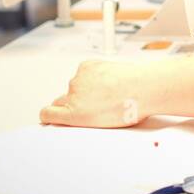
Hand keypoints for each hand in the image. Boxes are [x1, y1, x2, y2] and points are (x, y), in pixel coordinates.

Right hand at [40, 60, 154, 127]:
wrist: (145, 88)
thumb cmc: (130, 108)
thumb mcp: (104, 127)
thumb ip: (85, 121)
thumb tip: (82, 118)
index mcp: (73, 115)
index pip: (47, 114)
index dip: (51, 115)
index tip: (54, 116)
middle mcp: (72, 96)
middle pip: (62, 100)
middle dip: (73, 103)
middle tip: (93, 105)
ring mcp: (79, 80)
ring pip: (76, 85)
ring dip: (87, 88)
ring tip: (108, 91)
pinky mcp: (87, 66)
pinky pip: (85, 72)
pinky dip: (93, 75)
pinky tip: (107, 80)